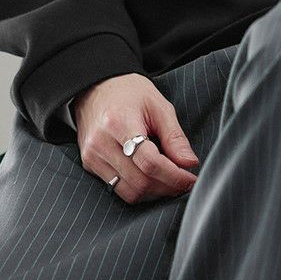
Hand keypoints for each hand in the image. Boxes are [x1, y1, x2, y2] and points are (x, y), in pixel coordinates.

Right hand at [72, 73, 199, 203]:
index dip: (174, 176)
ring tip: (170, 181)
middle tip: (185, 181)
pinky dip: (139, 189)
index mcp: (119, 122)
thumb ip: (174, 136)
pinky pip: (118, 189)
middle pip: (140, 182)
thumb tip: (189, 163)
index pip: (149, 162)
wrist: (96, 86)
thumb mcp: (158, 105)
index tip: (191, 179)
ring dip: (154, 192)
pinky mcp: (89, 165)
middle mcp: (101, 143)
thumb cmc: (130, 92)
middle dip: (167, 187)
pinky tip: (152, 178)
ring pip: (129, 192)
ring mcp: (92, 156)